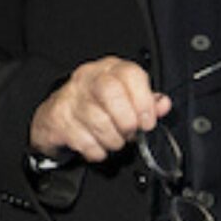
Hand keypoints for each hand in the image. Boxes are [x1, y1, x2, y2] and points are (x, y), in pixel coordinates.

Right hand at [30, 57, 170, 162]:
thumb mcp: (126, 98)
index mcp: (111, 69)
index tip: (147, 122)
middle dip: (126, 120)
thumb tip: (163, 104)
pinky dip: (96, 151)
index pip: (130, 74)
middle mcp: (88, 78)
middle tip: (130, 133)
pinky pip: (84, 141)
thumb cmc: (97, 105)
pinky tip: (97, 144)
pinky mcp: (57, 117)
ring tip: (113, 140)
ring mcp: (70, 96)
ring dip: (113, 140)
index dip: (144, 101)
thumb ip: (147, 102)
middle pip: (110, 91)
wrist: (58, 114)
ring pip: (98, 121)